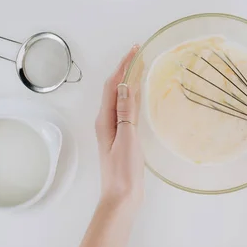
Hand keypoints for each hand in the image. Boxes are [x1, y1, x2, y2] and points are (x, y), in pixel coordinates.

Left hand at [95, 45, 143, 208]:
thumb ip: (125, 112)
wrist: (121, 197)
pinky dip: (133, 96)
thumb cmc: (123, 171)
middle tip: (139, 52)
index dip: (123, 66)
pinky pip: (126, 109)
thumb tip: (125, 86)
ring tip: (140, 67)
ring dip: (129, 81)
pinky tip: (140, 94)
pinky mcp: (123, 136)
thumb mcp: (127, 139)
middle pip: (114, 88)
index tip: (134, 50)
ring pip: (120, 97)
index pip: (112, 85)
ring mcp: (114, 129)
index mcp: (105, 119)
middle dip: (125, 69)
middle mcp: (107, 121)